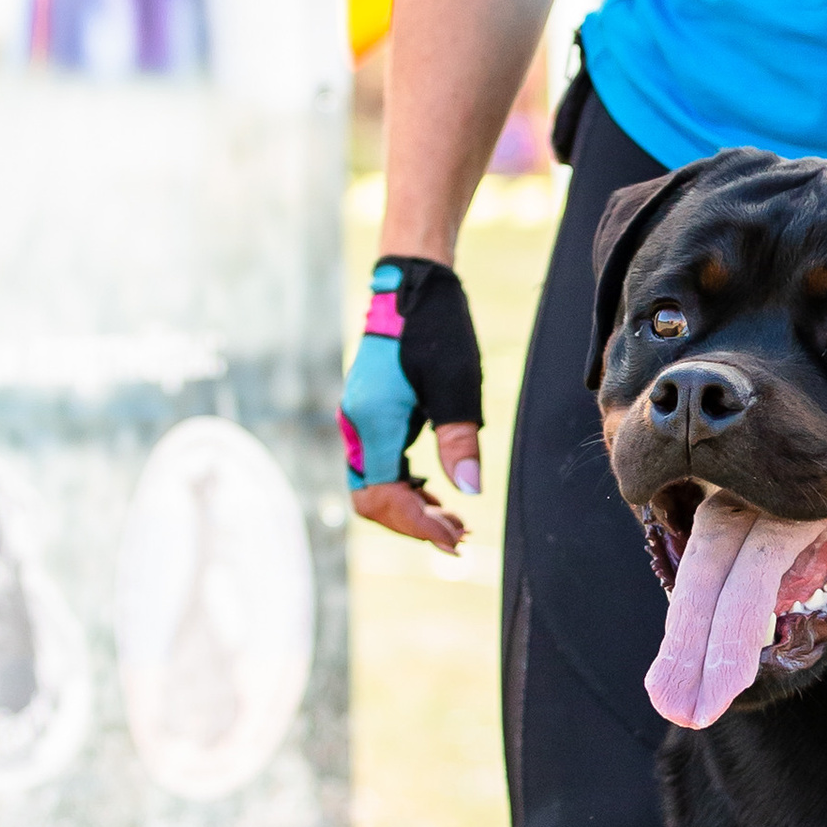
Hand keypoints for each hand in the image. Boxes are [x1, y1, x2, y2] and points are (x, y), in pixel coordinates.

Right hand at [342, 257, 484, 558]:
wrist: (412, 288)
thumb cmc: (436, 330)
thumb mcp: (456, 385)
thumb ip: (459, 441)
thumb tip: (469, 490)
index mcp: (373, 421)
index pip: (383, 496)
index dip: (417, 524)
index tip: (454, 538)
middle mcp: (357, 426)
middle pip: (372, 500)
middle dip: (413, 525)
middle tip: (460, 538)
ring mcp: (361, 422)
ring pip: (374, 487)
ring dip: (411, 510)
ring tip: (454, 524)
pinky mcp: (371, 416)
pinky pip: (380, 467)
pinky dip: (407, 489)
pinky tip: (437, 496)